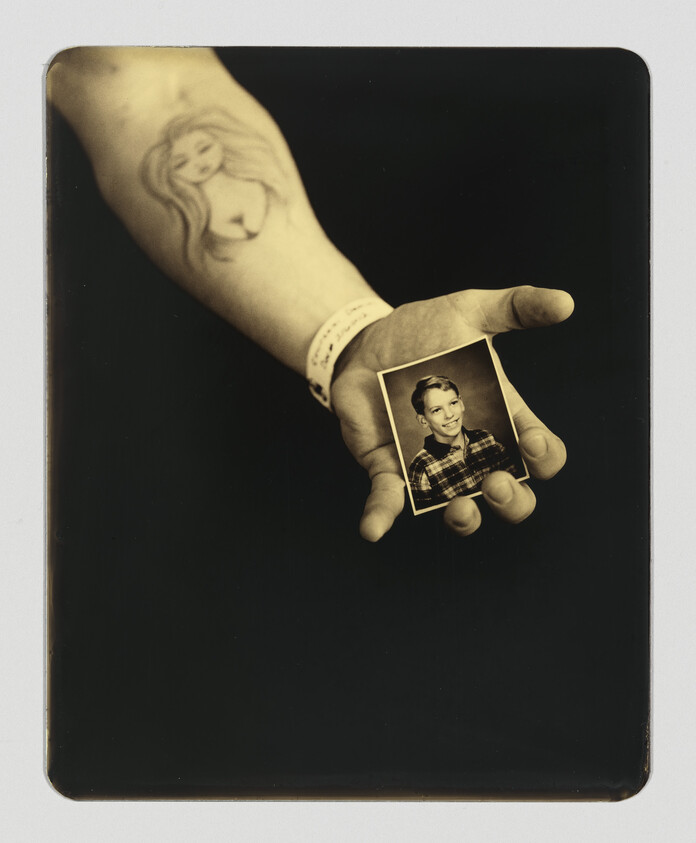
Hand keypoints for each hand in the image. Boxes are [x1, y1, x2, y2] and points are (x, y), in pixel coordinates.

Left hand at [331, 286, 573, 540]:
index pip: (540, 455)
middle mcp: (473, 453)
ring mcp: (433, 466)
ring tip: (460, 508)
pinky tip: (372, 529)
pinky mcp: (390, 469)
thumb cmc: (425, 329)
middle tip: (496, 481)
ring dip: (465, 519)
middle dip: (512, 501)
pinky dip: (381, 517)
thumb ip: (517, 306)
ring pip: (461, 511)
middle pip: (511, 498)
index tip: (531, 443)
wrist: (368, 339)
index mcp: (501, 420)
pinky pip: (389, 503)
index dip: (544, 457)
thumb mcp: (471, 310)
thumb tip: (566, 303)